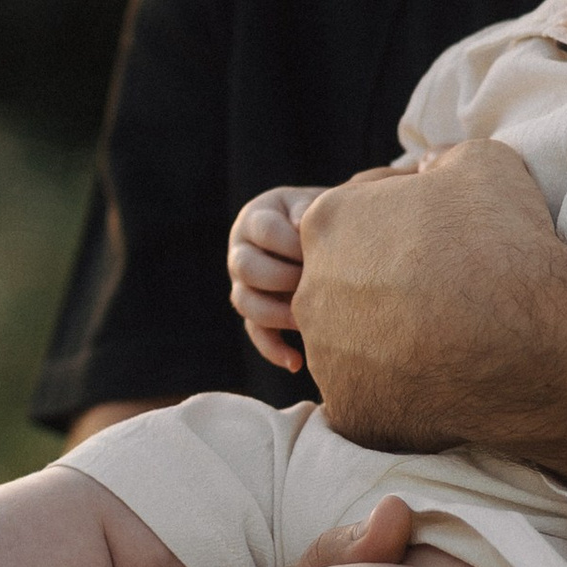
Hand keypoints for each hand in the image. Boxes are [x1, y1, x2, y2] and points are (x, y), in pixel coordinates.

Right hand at [229, 186, 319, 372]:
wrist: (324, 234)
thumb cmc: (322, 217)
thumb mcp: (315, 204)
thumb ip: (310, 209)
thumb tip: (302, 223)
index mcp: (256, 218)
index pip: (263, 229)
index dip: (292, 242)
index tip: (323, 249)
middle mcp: (241, 251)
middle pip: (247, 267)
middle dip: (284, 278)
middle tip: (319, 283)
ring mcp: (243, 283)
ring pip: (245, 303)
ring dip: (277, 314)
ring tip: (309, 320)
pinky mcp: (254, 312)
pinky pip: (255, 333)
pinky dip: (273, 350)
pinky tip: (297, 363)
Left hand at [293, 140, 566, 448]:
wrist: (534, 337)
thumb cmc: (506, 241)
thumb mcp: (482, 164)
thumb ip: (443, 159)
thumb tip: (431, 167)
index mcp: (328, 224)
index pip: (348, 227)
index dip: (396, 235)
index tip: (435, 247)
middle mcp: (311, 291)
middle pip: (344, 291)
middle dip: (386, 294)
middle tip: (444, 300)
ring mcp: (326, 357)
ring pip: (353, 351)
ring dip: (392, 347)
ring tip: (451, 344)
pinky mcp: (349, 411)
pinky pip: (370, 403)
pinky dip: (403, 398)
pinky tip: (446, 384)